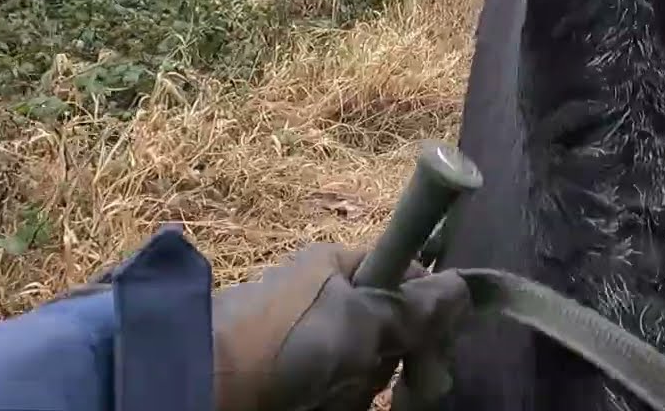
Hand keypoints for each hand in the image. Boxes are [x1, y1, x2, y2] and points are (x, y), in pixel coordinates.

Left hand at [211, 243, 470, 410]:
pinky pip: (337, 395)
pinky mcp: (295, 384)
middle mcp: (327, 302)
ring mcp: (309, 347)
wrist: (197, 388)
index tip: (437, 345)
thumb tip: (468, 287)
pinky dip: (336, 406)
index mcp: (340, 268)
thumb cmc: (284, 340)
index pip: (407, 279)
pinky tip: (322, 408)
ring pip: (366, 373)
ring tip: (330, 399)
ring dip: (359, 392)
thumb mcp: (359, 317)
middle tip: (401, 386)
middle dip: (392, 364)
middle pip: (391, 334)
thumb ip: (416, 307)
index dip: (427, 312)